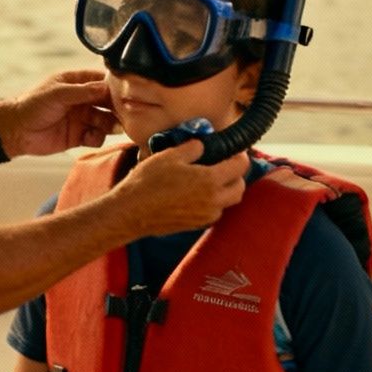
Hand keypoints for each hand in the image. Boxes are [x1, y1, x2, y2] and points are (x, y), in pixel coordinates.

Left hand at [0, 71, 114, 156]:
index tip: (127, 94)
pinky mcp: (79, 135)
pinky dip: (97, 138)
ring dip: (111, 124)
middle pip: (108, 102)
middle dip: (117, 108)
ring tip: (113, 128)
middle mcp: (83, 99)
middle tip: (125, 115)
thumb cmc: (32, 105)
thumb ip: (82, 91)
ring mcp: (82, 117)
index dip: (115, 87)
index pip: (103, 81)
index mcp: (77, 82)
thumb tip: (106, 88)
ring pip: (105, 120)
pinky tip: (90, 137)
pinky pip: (96, 136)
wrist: (15, 131)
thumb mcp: (57, 93)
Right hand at [109, 141, 249, 235]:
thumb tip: (203, 145)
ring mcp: (205, 216)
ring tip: (209, 179)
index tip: (233, 151)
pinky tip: (196, 193)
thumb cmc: (148, 182)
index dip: (240, 156)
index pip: (240, 167)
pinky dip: (212, 202)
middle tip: (224, 165)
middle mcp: (213, 201)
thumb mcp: (170, 156)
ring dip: (225, 190)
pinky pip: (214, 212)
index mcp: (210, 180)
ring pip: (228, 202)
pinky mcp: (196, 225)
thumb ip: (193, 148)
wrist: (131, 212)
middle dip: (236, 175)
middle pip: (240, 187)